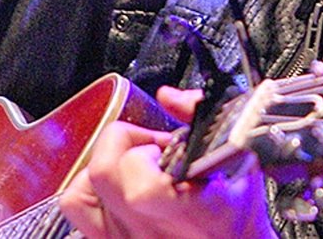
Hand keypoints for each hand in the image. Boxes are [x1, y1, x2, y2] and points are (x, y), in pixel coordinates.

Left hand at [58, 87, 277, 238]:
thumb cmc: (239, 216)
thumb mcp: (244, 160)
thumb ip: (205, 118)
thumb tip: (171, 97)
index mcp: (188, 210)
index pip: (145, 187)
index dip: (151, 151)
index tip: (169, 145)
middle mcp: (151, 230)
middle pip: (103, 172)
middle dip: (124, 144)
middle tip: (150, 149)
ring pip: (81, 191)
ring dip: (104, 167)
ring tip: (131, 167)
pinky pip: (78, 210)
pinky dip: (89, 190)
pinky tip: (116, 188)